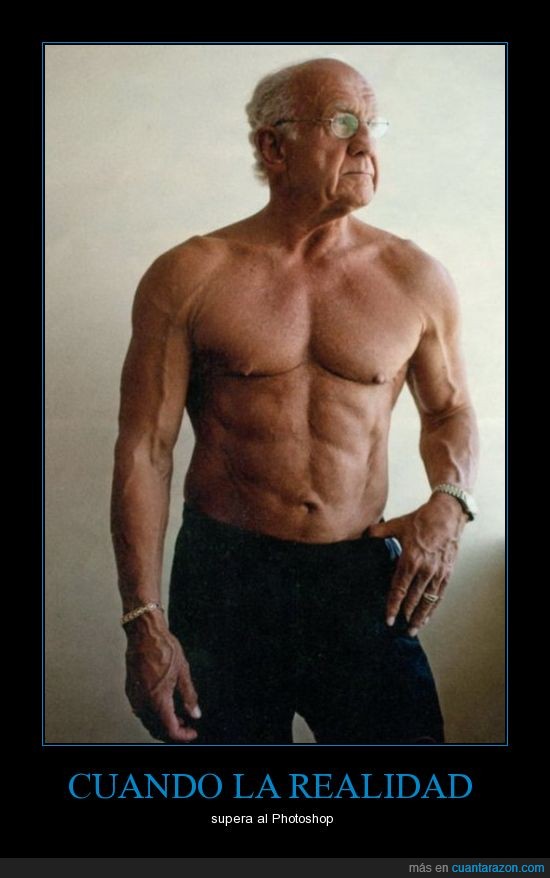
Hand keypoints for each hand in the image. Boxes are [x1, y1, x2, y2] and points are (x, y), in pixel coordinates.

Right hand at [124, 611, 200, 742]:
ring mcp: (134, 697)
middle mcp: (143, 702)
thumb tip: (195, 713)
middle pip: (156, 729)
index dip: (183, 735)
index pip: (170, 729)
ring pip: (147, 722)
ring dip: (161, 724)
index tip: (191, 732)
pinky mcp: (130, 690)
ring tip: (176, 715)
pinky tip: (161, 705)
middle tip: (185, 725)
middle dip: (173, 731)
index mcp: (157, 699)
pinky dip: (152, 715)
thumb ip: (189, 695)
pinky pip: (140, 711)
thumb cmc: (162, 647)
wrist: (144, 633)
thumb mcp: (183, 671)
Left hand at [367, 493, 466, 635]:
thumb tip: (363, 535)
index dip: (393, 605)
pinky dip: (433, 607)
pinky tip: (428, 616)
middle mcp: (425, 569)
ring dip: (421, 616)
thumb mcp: (397, 524)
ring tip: (414, 629)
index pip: (399, 588)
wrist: (447, 514)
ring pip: (428, 600)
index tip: (389, 618)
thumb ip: (378, 532)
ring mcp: (438, 572)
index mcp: (410, 558)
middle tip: (400, 629)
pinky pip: (439, 594)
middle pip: (414, 598)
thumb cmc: (421, 519)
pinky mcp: (447, 572)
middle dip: (406, 615)